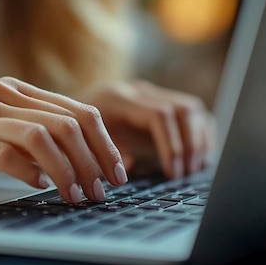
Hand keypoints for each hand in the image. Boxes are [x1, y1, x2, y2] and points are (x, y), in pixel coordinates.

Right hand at [0, 77, 127, 202]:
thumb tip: (86, 157)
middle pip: (64, 124)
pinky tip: (37, 184)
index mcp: (15, 89)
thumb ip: (36, 129)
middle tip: (100, 189)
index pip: (76, 111)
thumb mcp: (1, 124)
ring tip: (75, 193)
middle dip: (91, 160)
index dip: (103, 142)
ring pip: (38, 137)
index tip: (116, 171)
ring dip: (65, 170)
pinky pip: (1, 153)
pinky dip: (26, 170)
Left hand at [77, 80, 214, 177]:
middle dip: (189, 145)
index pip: (159, 115)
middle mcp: (140, 90)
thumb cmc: (74, 133)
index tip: (172, 172)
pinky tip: (196, 158)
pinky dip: (199, 135)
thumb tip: (129, 168)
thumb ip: (105, 154)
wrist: (66, 111)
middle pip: (183, 110)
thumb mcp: (84, 143)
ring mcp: (152, 93)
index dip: (171, 145)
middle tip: (184, 174)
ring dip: (198, 141)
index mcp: (119, 98)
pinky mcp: (159, 100)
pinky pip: (192, 113)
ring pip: (192, 109)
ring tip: (192, 169)